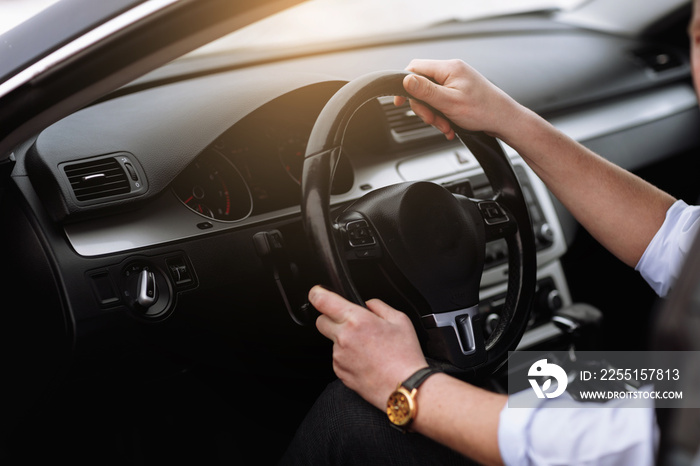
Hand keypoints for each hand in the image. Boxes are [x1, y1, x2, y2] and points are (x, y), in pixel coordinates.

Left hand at [310, 285, 427, 409]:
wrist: (404, 387)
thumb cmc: (405, 356)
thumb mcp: (400, 320)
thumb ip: (378, 306)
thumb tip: (367, 304)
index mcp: (357, 320)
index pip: (323, 301)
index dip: (317, 294)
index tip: (317, 292)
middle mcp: (343, 338)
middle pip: (321, 321)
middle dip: (331, 318)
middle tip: (351, 324)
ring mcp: (339, 356)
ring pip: (332, 341)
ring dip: (343, 340)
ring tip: (368, 348)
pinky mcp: (340, 372)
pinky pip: (338, 358)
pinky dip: (347, 357)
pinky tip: (366, 360)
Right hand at [394, 59, 521, 141]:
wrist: (505, 120)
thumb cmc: (483, 111)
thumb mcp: (449, 102)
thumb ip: (425, 91)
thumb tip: (405, 80)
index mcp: (449, 68)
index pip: (415, 68)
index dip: (405, 84)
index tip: (400, 101)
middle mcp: (452, 71)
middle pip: (422, 86)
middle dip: (424, 107)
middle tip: (432, 119)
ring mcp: (456, 82)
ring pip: (431, 97)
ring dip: (434, 115)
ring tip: (445, 126)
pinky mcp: (459, 92)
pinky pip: (442, 102)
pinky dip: (443, 116)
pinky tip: (450, 126)